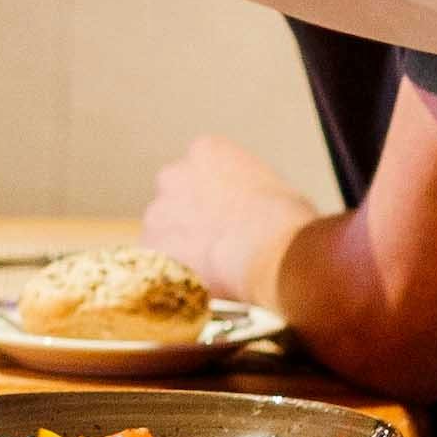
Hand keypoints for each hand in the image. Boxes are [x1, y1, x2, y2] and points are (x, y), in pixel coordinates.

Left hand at [142, 135, 320, 303]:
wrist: (270, 253)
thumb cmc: (284, 223)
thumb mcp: (276, 190)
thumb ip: (250, 192)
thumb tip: (255, 213)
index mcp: (207, 151)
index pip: (200, 170)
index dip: (213, 197)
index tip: (225, 215)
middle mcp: (175, 175)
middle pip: (174, 197)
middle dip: (188, 218)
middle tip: (212, 243)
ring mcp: (158, 211)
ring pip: (162, 231)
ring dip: (178, 247)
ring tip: (208, 270)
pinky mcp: (151, 248)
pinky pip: (156, 262)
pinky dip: (171, 274)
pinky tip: (196, 285)